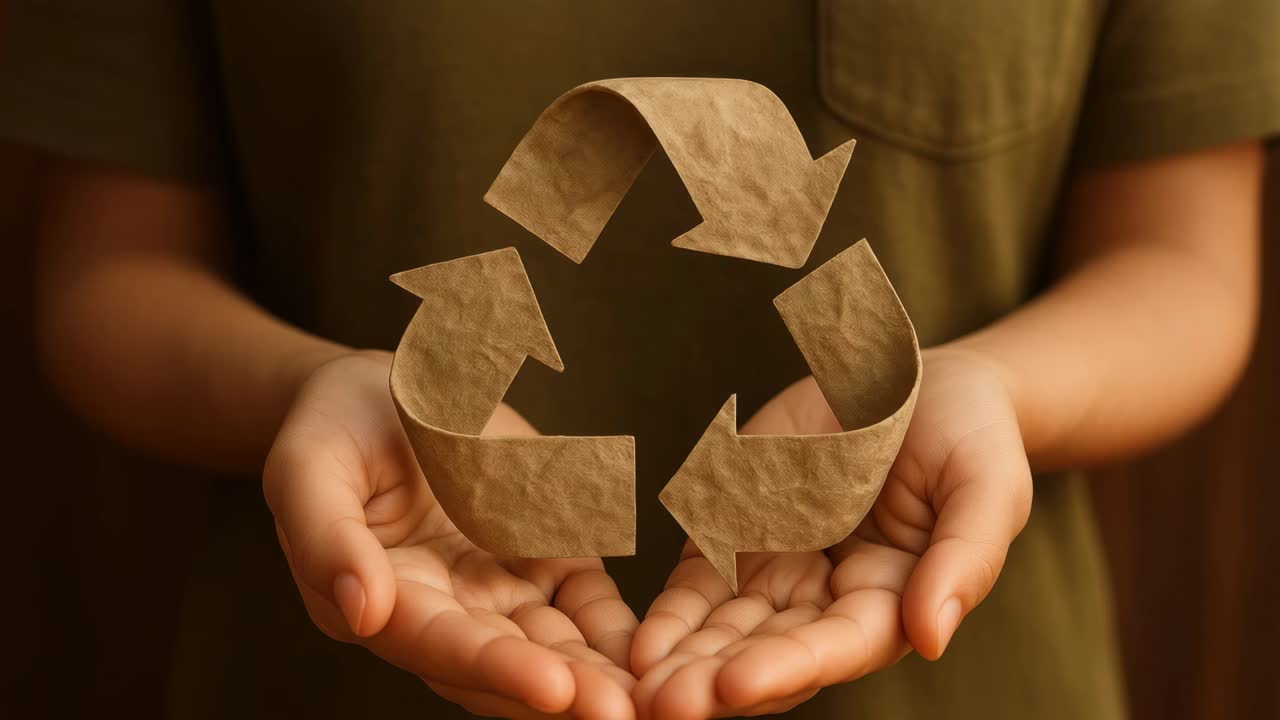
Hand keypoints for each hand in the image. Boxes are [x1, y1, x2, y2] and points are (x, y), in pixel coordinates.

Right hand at [263, 351, 638, 718]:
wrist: (382, 395)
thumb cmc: (332, 429)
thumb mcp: (308, 470)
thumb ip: (326, 538)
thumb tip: (361, 611)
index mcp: (379, 600)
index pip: (439, 643)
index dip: (495, 668)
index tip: (552, 689)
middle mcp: (443, 611)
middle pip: (506, 660)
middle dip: (563, 691)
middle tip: (620, 713)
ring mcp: (498, 590)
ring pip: (555, 644)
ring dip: (601, 673)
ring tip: (651, 698)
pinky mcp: (543, 559)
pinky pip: (586, 601)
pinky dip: (618, 629)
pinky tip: (661, 651)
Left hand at [629, 347, 1032, 718]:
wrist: (915, 382)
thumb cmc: (969, 440)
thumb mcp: (986, 489)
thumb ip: (963, 561)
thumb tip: (931, 639)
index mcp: (890, 600)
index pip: (836, 647)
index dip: (788, 667)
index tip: (737, 685)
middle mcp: (827, 599)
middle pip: (769, 653)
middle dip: (717, 681)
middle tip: (667, 705)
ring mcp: (779, 568)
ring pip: (725, 629)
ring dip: (683, 661)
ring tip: (640, 686)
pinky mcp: (738, 531)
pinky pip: (699, 581)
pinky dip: (671, 614)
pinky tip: (639, 642)